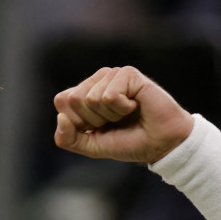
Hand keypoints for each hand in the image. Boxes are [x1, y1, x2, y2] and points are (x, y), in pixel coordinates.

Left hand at [53, 66, 193, 163]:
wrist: (160, 144)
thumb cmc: (128, 142)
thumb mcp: (91, 146)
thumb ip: (67, 138)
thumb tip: (60, 117)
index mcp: (84, 94)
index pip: (61, 101)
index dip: (78, 122)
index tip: (99, 128)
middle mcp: (97, 80)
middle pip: (74, 99)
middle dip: (94, 119)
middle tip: (116, 121)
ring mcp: (112, 75)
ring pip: (92, 98)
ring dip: (111, 115)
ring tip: (127, 114)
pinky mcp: (128, 73)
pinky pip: (109, 95)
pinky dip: (122, 108)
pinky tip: (136, 106)